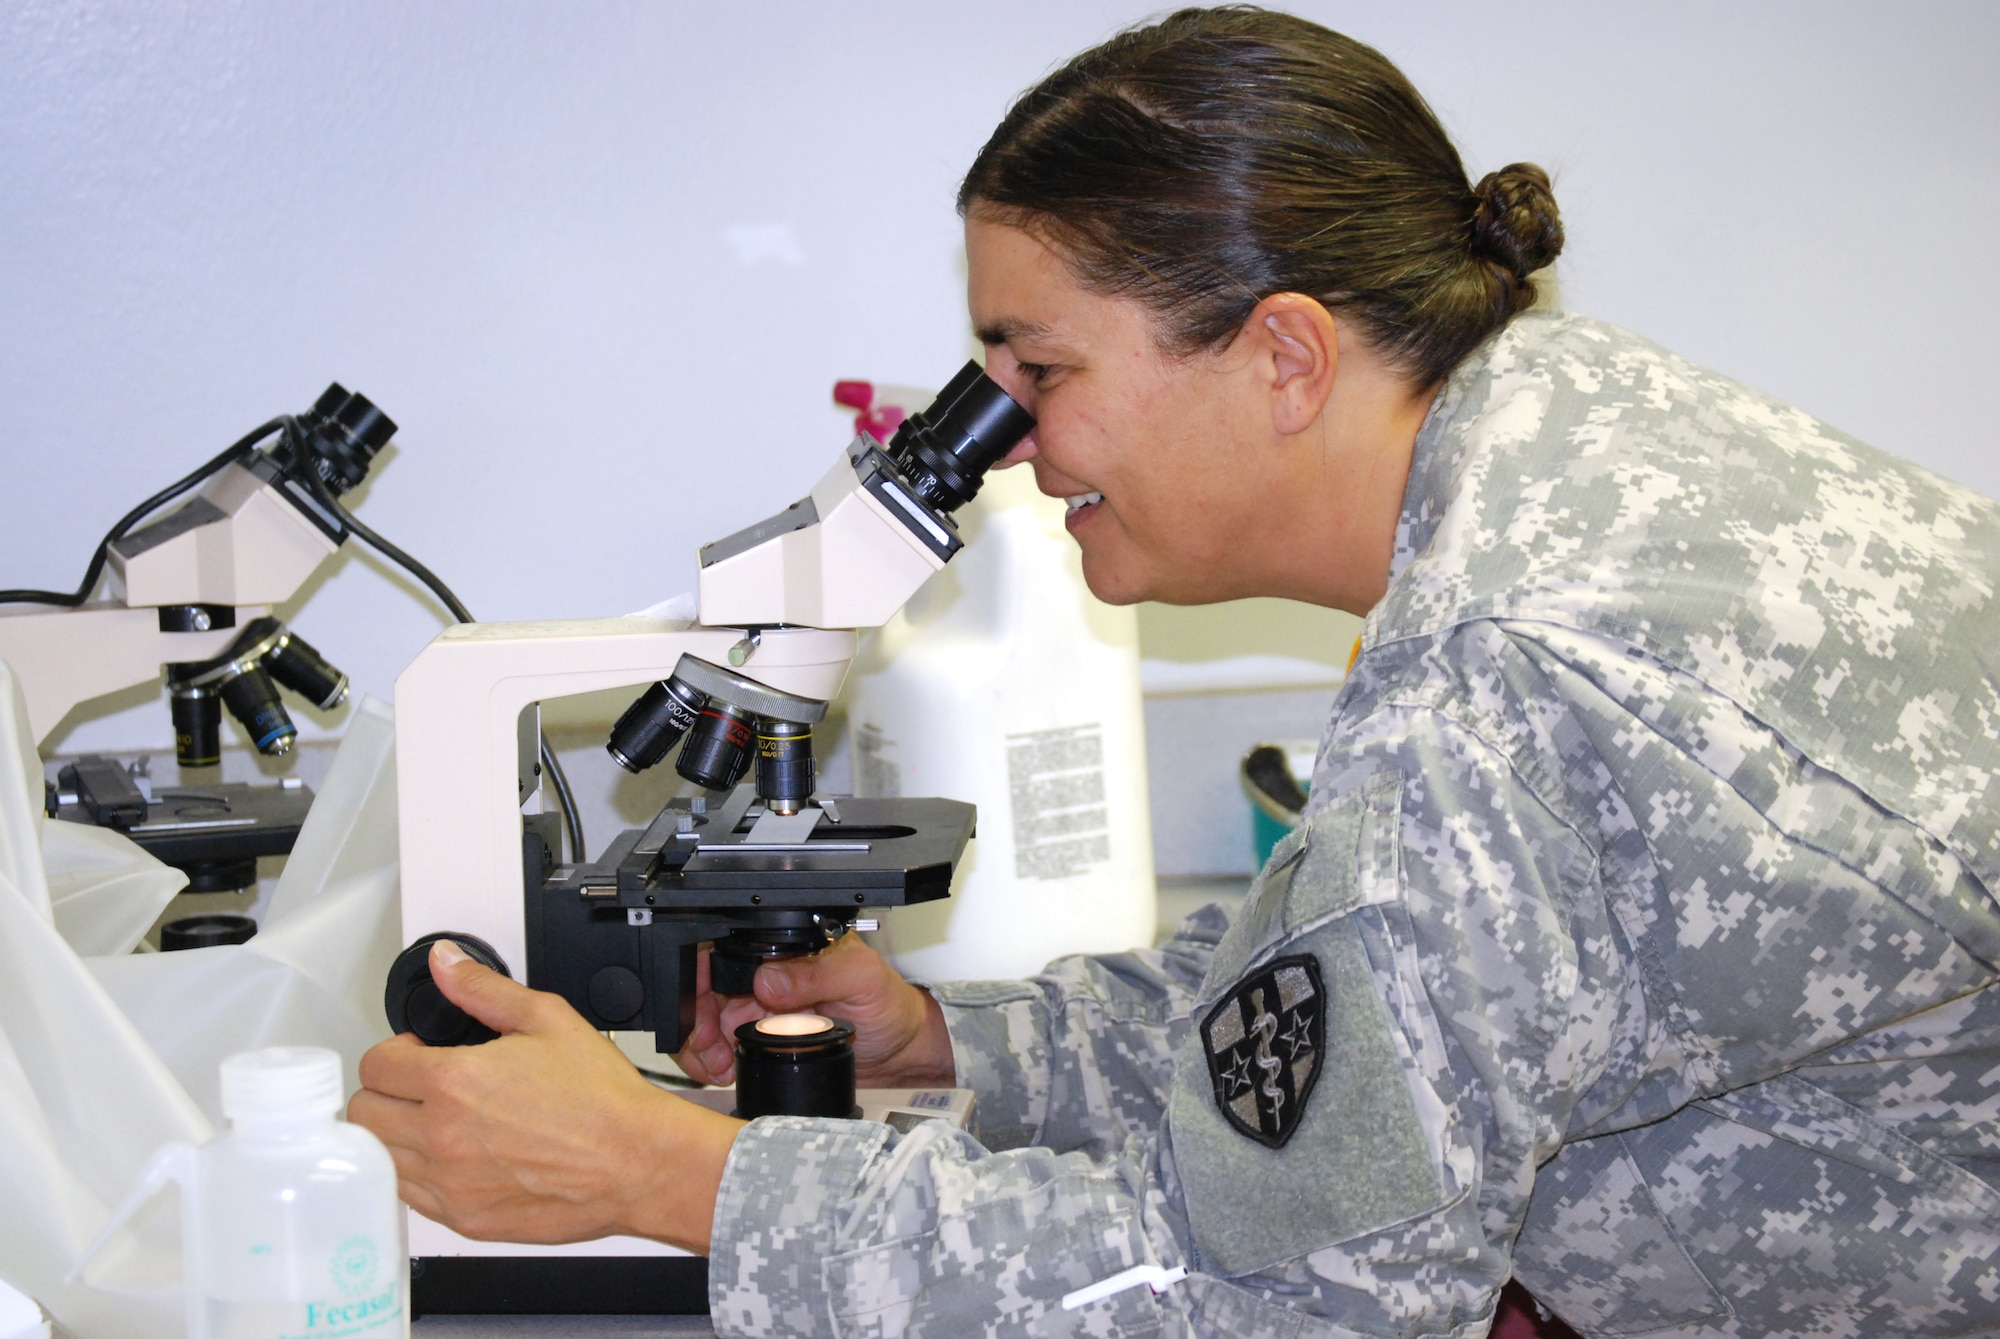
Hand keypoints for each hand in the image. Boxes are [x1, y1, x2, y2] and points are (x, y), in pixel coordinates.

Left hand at [348, 940, 740, 1253]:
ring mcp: (449, 1184)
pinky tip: (454, 1156)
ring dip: (397, 1134)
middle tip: (422, 1086)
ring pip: (378, 1158)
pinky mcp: (463, 1219)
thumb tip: (446, 964)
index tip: (419, 1054)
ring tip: (439, 1121)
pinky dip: (418, 1174)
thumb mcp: (547, 1019)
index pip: (375, 1066)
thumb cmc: (601, 1099)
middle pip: (364, 1113)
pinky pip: (409, 1196)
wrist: (635, 1162)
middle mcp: (441, 1136)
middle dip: (387, 1091)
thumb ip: (483, 988)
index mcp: (454, 1082)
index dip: (395, 1052)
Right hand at [675, 932, 955, 1089]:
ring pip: (704, 1022)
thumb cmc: (888, 1005)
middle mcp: (765, 976)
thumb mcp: (861, 979)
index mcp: (783, 950)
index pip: (722, 950)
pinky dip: (710, 1063)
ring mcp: (759, 1010)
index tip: (707, 1013)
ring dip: (699, 1046)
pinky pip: (719, 1049)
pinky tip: (722, 1071)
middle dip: (696, 1021)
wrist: (901, 1052)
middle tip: (709, 1047)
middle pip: (703, 989)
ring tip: (717, 1065)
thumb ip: (817, 974)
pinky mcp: (760, 1042)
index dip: (702, 980)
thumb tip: (769, 978)